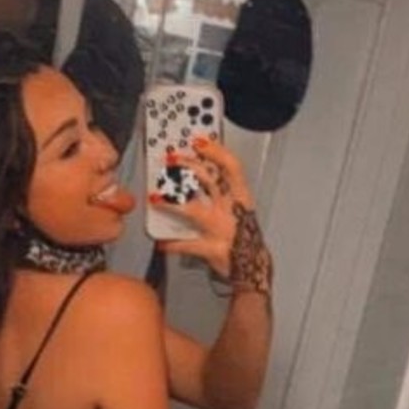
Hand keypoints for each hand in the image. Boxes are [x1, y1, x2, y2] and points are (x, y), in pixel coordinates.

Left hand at [150, 136, 271, 298]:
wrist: (254, 267)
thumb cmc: (244, 235)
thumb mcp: (240, 208)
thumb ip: (222, 190)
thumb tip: (198, 171)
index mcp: (241, 198)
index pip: (232, 168)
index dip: (215, 152)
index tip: (199, 141)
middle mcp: (232, 211)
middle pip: (210, 181)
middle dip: (187, 168)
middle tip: (170, 160)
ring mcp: (222, 230)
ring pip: (194, 211)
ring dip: (172, 202)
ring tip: (155, 196)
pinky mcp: (213, 250)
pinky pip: (188, 245)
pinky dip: (172, 244)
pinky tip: (160, 242)